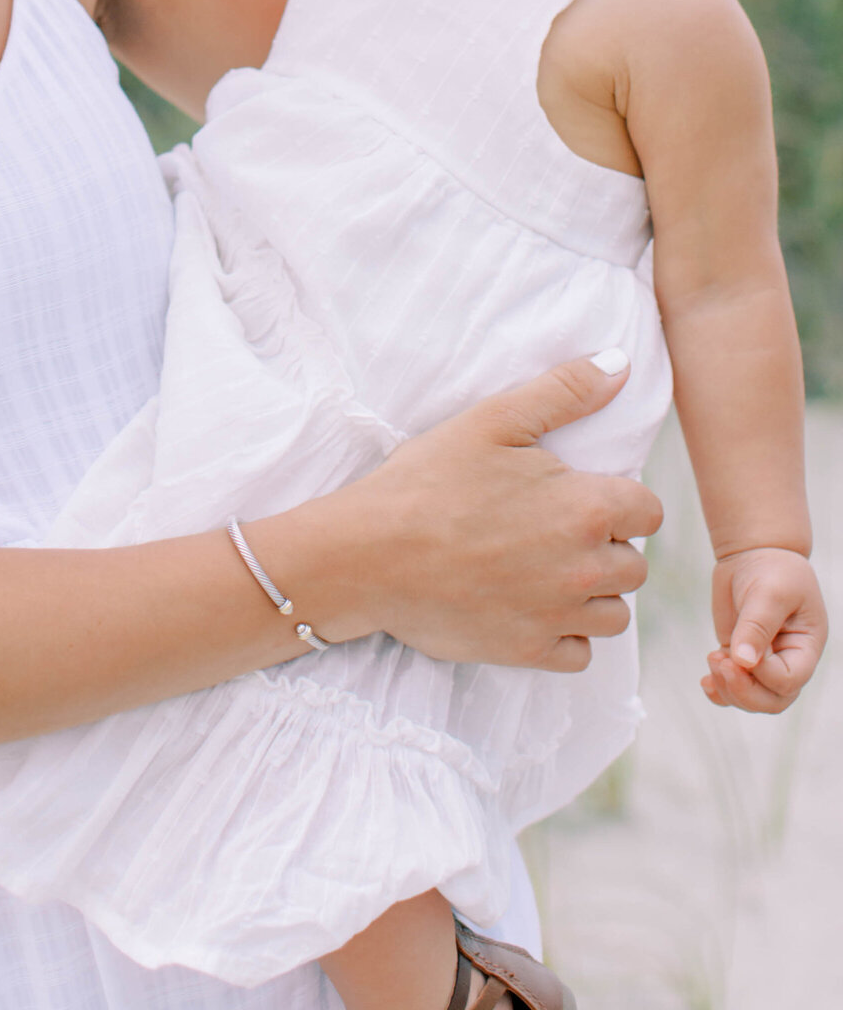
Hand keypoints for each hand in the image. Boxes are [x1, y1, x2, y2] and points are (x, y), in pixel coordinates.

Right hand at [296, 353, 661, 671]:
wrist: (369, 553)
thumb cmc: (429, 480)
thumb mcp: (493, 420)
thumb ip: (564, 391)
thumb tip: (619, 365)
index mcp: (587, 509)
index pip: (649, 512)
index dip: (619, 500)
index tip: (580, 495)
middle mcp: (586, 569)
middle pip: (635, 566)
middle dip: (606, 547)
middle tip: (553, 529)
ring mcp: (559, 616)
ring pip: (614, 615)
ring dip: (592, 593)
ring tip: (545, 569)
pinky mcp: (530, 653)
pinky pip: (580, 654)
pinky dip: (565, 634)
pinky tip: (530, 605)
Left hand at [703, 546, 826, 712]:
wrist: (755, 554)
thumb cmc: (773, 569)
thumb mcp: (770, 593)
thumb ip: (757, 627)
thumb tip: (743, 662)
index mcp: (805, 646)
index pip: (789, 680)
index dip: (764, 674)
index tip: (740, 651)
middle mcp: (788, 660)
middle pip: (773, 700)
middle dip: (745, 692)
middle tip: (721, 664)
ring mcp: (763, 661)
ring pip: (752, 698)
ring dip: (729, 690)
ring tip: (712, 659)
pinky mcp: (740, 656)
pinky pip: (733, 686)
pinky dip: (719, 691)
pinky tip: (706, 682)